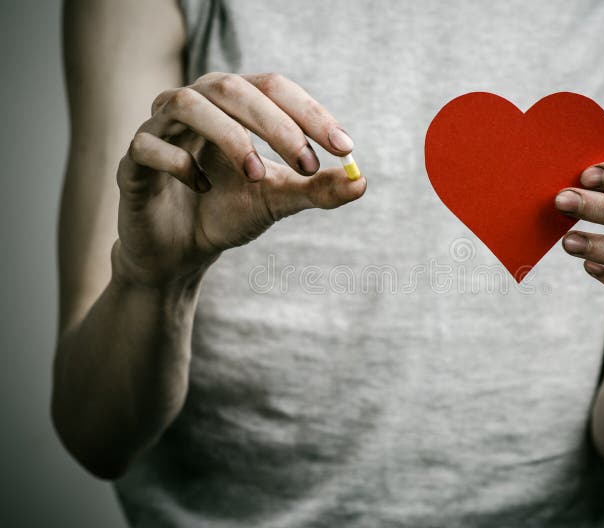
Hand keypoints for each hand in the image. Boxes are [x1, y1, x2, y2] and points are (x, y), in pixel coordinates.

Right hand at [115, 72, 365, 285]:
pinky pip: (148, 145)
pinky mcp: (132, 161)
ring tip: (257, 175)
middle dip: (276, 124)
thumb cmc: (228, 213)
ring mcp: (160, 129)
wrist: (181, 253)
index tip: (344, 148)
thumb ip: (316, 189)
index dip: (310, 113)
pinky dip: (179, 163)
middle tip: (306, 163)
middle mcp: (196, 105)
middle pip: (232, 87)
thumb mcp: (278, 201)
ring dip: (230, 137)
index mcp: (233, 105)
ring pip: (187, 103)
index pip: (273, 88)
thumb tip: (361, 182)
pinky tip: (202, 190)